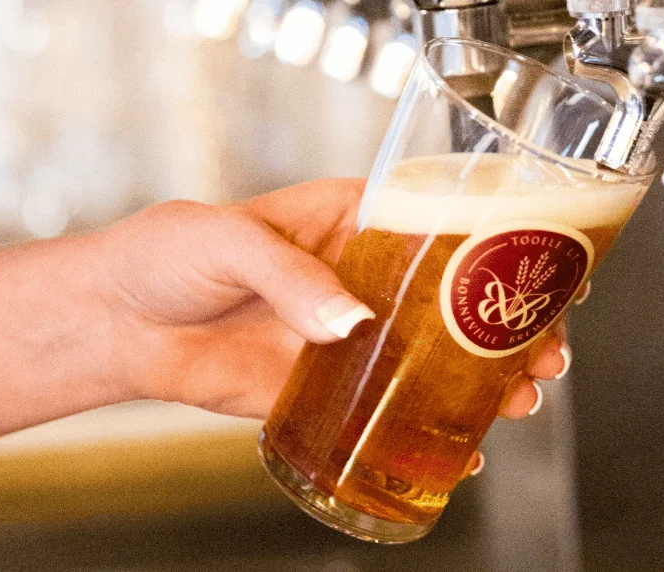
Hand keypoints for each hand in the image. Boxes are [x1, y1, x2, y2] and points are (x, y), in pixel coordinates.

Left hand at [97, 178, 570, 422]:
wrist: (114, 322)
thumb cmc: (165, 254)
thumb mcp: (228, 239)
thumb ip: (289, 274)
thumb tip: (347, 321)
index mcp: (350, 217)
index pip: (442, 219)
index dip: (501, 240)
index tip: (546, 261)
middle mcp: (361, 274)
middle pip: (456, 294)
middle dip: (510, 320)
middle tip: (548, 350)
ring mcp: (347, 334)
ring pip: (435, 353)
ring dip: (485, 375)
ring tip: (520, 399)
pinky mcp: (323, 386)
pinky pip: (388, 407)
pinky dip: (429, 427)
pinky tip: (464, 446)